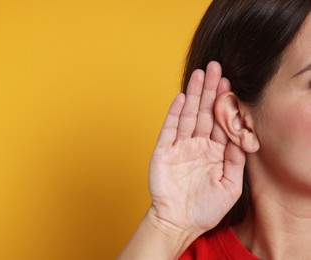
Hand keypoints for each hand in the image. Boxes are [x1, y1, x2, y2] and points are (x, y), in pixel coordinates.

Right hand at [149, 61, 245, 234]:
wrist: (179, 222)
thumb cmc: (205, 208)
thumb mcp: (230, 186)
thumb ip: (236, 161)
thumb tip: (243, 137)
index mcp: (214, 152)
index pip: (221, 122)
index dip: (225, 103)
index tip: (230, 83)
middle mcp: (197, 145)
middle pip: (205, 112)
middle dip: (210, 90)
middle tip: (216, 67)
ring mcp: (179, 147)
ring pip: (188, 115)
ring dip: (194, 95)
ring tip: (200, 74)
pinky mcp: (163, 151)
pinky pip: (170, 129)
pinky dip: (175, 113)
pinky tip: (181, 98)